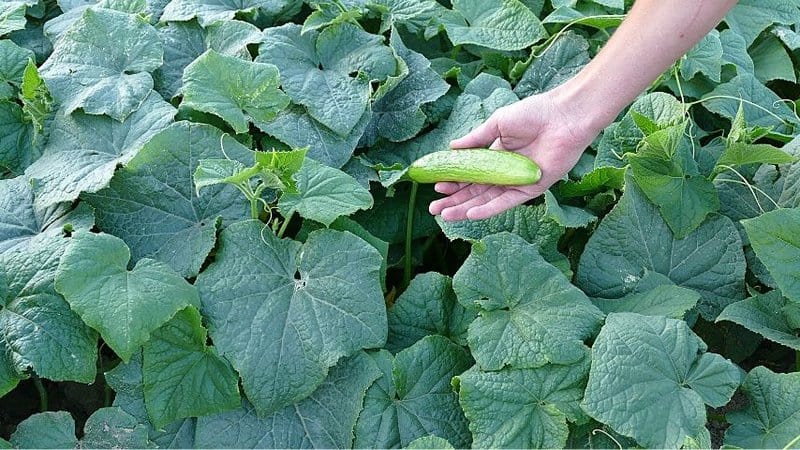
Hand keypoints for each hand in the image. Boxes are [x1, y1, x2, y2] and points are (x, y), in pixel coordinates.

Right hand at [429, 90, 601, 220]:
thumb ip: (475, 139)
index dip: (453, 181)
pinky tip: (471, 213)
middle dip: (454, 200)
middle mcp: (506, 171)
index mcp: (497, 155)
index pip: (471, 174)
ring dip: (466, 208)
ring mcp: (517, 181)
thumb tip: (451, 148)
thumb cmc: (534, 114)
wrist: (563, 116)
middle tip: (433, 209)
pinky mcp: (531, 188)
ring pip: (487, 200)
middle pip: (476, 191)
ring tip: (445, 215)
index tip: (436, 186)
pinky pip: (507, 202)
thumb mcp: (497, 124)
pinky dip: (489, 209)